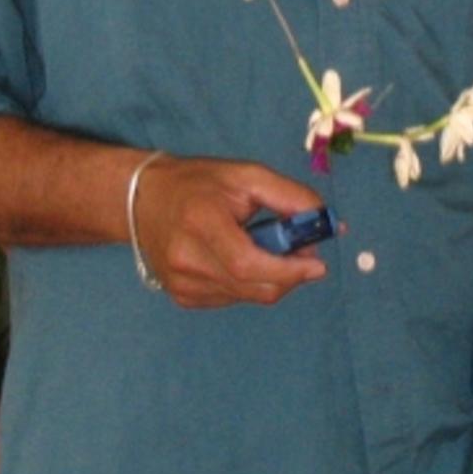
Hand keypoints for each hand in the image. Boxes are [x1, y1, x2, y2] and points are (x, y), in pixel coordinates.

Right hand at [132, 155, 326, 308]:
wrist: (144, 200)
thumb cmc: (200, 183)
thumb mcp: (246, 175)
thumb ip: (289, 197)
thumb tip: (328, 224)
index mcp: (201, 222)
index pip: (248, 263)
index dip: (288, 270)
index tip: (318, 265)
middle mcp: (186, 260)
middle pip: (252, 287)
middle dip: (289, 276)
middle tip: (304, 256)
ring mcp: (181, 284)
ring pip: (246, 296)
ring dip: (270, 279)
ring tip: (265, 248)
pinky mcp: (181, 297)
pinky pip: (231, 298)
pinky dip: (248, 284)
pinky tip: (240, 259)